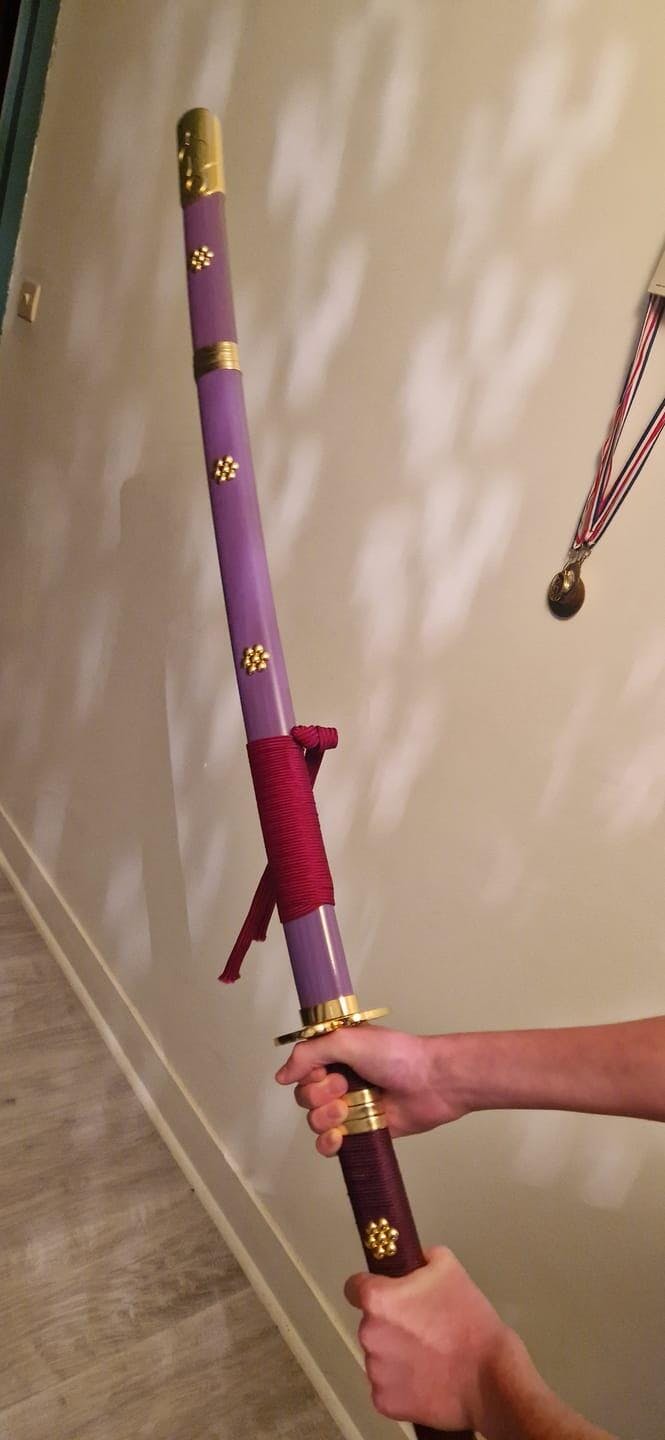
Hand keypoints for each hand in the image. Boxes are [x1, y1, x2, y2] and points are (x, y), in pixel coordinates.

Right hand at [275, 1026, 469, 1155]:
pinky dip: (328, 1143)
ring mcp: (349, 1107)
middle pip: (304, 1097)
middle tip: (345, 1087)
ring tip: (348, 1110)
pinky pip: (330, 1144)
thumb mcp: (348, 1040)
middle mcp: (339, 1080)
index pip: (302, 1070)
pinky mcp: (360, 1131)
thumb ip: (310, 1053)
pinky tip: (338, 1137)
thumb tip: (280, 1076)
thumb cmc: (396, 1055)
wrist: (432, 1083)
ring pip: (314, 1121)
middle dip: (318, 1096)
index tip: (325, 1071)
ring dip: (324, 1118)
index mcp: (336, 1055)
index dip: (307, 1075)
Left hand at [345, 1245, 518, 1432]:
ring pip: (381, 1356)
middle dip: (391, 1324)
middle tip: (423, 1327)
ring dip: (397, 1355)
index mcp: (377, 1300)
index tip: (390, 1294)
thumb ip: (422, 1258)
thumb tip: (414, 1261)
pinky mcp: (384, 1402)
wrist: (489, 1378)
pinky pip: (388, 1387)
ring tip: (431, 1357)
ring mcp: (375, 1373)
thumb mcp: (450, 1268)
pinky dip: (404, 1385)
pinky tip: (429, 1380)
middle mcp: (368, 1335)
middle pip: (372, 1324)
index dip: (372, 1287)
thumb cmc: (468, 1320)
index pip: (354, 1288)